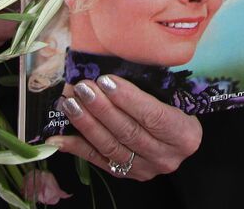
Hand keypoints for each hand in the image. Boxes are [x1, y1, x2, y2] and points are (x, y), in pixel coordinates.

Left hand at [46, 75, 202, 181]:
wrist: (180, 141)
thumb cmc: (179, 109)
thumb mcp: (177, 97)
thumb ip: (155, 87)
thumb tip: (116, 67)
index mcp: (184, 135)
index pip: (154, 117)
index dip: (128, 99)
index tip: (105, 81)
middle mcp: (166, 156)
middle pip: (129, 132)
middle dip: (102, 109)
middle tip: (82, 87)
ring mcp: (145, 169)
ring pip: (111, 147)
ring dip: (87, 124)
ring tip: (70, 103)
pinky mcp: (126, 175)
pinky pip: (98, 161)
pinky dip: (77, 148)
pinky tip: (58, 137)